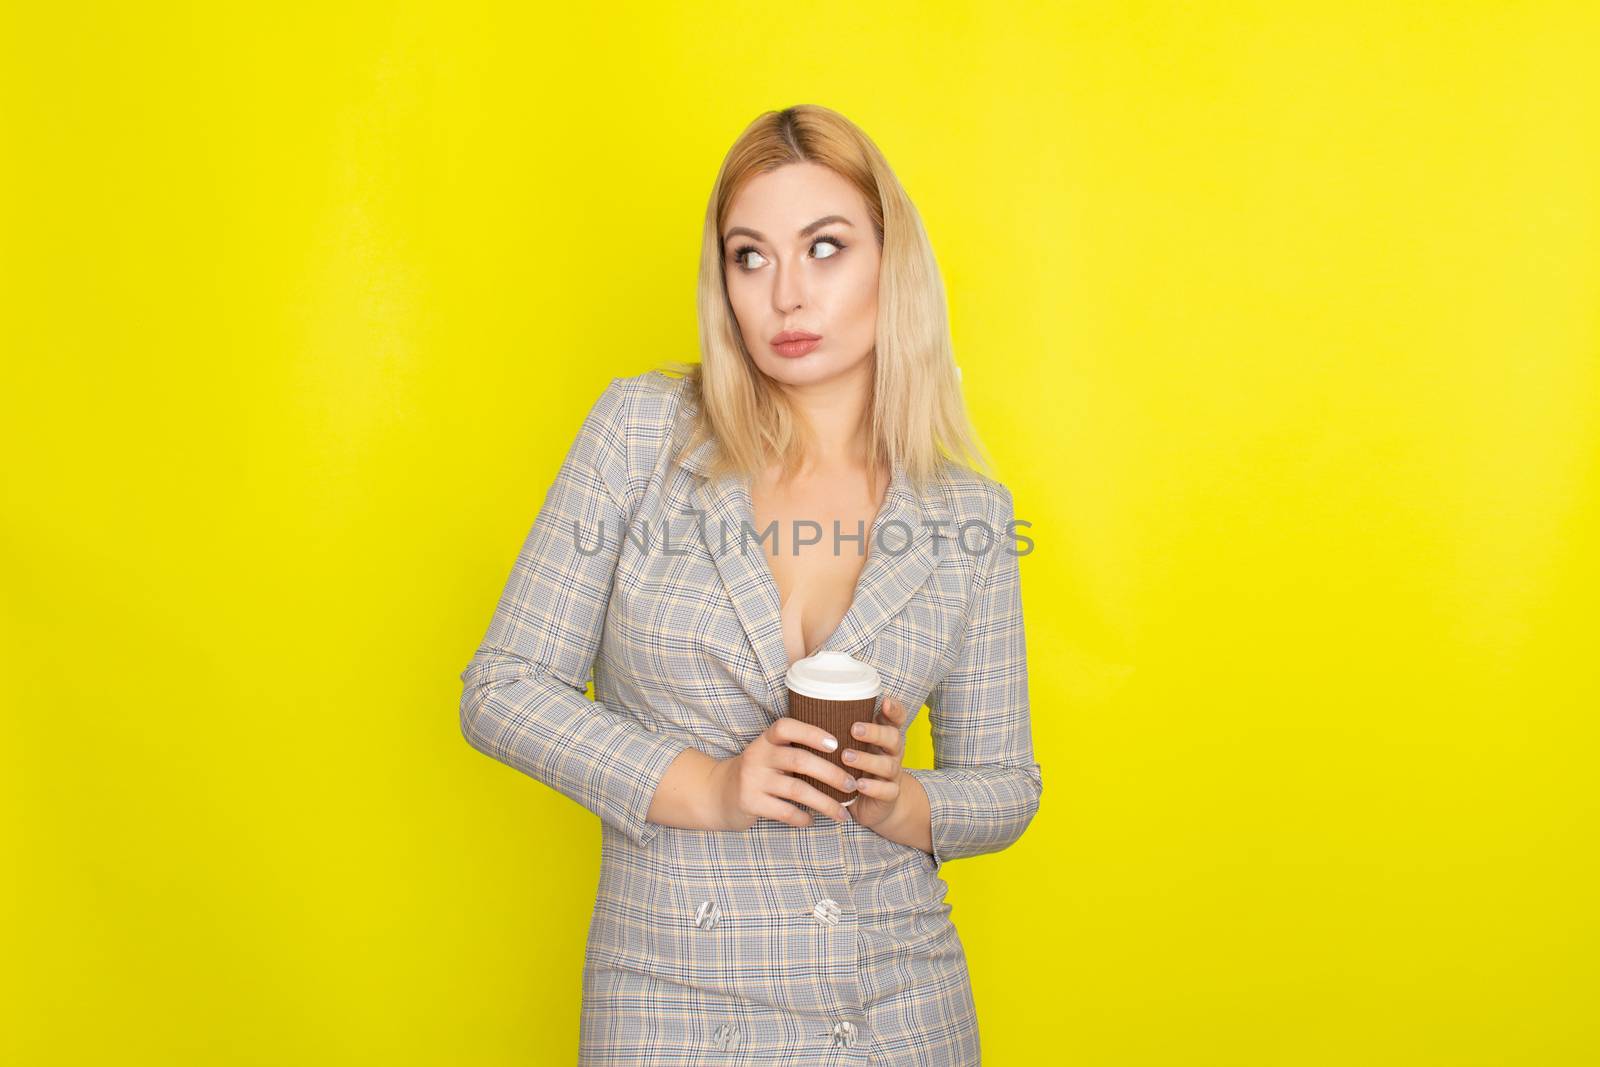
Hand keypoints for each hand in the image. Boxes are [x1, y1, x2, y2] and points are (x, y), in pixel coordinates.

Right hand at [705, 716, 858, 829]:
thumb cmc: (757, 772)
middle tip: (851, 785)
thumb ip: (794, 751)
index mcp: (766, 740)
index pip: (786, 728)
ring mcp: (752, 780)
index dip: (811, 733)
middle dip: (831, 774)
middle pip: (800, 760)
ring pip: (797, 790)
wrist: (717, 794)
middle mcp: (758, 756)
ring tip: (842, 814)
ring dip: (824, 802)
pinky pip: (783, 811)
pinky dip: (802, 817)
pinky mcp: (749, 802)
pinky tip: (812, 820)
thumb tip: (842, 756)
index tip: (836, 744)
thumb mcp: (769, 754)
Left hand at [841, 694, 908, 830]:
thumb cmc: (856, 767)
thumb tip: (807, 708)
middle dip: (875, 732)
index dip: (894, 709)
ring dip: (867, 760)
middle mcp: (892, 753)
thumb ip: (840, 730)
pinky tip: (858, 784)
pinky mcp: (890, 795)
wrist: (873, 804)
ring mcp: (893, 774)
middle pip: (893, 738)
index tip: (885, 700)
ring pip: (888, 765)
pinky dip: (873, 787)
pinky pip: (887, 790)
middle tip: (854, 729)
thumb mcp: (851, 746)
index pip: (896, 718)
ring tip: (846, 757)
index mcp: (884, 737)